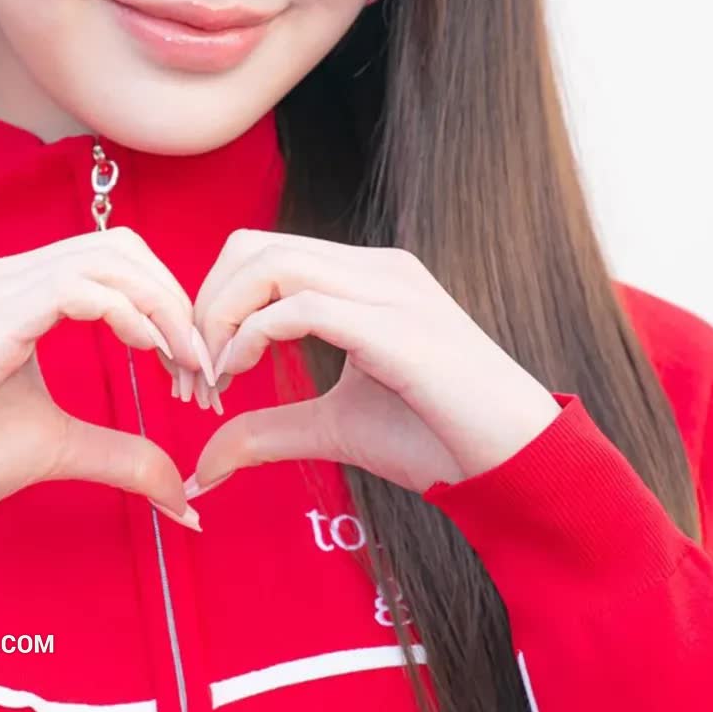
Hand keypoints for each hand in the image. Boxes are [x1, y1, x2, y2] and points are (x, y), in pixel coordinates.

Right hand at [0, 226, 212, 525]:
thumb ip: (121, 454)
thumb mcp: (56, 449)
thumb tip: (183, 493)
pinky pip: (72, 290)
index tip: (194, 362)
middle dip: (172, 297)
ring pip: (102, 258)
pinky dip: (125, 313)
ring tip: (185, 362)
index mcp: (10, 292)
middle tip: (202, 362)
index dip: (163, 299)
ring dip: (159, 306)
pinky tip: (149, 353)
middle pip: (116, 246)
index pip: (109, 258)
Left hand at [181, 232, 562, 498]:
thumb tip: (204, 462)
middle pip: (252, 246)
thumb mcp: (334, 429)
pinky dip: (252, 336)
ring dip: (221, 318)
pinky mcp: (396, 324)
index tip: (199, 370)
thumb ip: (269, 430)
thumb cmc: (438, 440)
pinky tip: (241, 375)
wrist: (518, 465)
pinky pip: (301, 307)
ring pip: (270, 264)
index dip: (213, 303)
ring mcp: (389, 287)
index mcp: (364, 276)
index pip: (261, 253)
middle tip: (193, 371)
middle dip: (205, 304)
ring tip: (214, 377)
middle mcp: (376, 266)